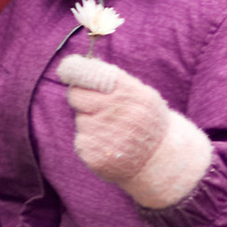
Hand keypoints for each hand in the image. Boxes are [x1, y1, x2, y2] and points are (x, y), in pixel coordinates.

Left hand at [55, 54, 213, 210]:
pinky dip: (91, 143)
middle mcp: (115, 112)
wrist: (160, 160)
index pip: (90, 73)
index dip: (74, 69)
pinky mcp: (94, 156)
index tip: (66, 69)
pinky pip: (81, 141)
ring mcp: (103, 136)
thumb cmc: (145, 120)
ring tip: (114, 132)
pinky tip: (110, 146)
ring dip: (91, 123)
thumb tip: (74, 66)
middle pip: (76, 94)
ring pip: (80, 120)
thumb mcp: (140, 94)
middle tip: (98, 106)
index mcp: (127, 92)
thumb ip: (111, 79)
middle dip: (81, 97)